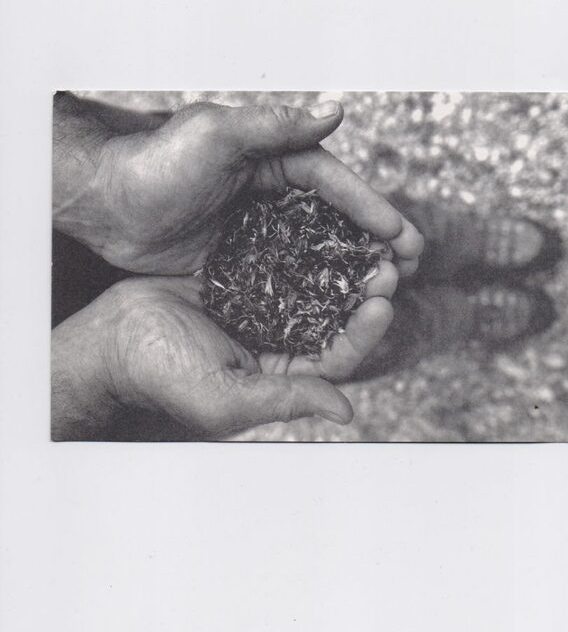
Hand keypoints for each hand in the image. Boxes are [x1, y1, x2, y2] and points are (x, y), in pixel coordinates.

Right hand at [51, 271, 396, 439]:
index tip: (383, 302)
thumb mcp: (227, 397)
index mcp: (284, 376)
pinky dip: (306, 242)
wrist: (114, 340)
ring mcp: (265, 306)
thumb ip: (286, 400)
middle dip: (364, 291)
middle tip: (388, 263)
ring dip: (343, 264)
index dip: (365, 332)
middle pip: (336, 316)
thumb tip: (345, 410)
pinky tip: (325, 221)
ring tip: (368, 238)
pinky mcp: (246, 274)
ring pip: (316, 283)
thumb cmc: (166, 377)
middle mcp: (281, 342)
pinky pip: (284, 255)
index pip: (338, 356)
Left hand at [53, 94, 423, 276]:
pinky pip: (287, 280)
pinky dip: (314, 294)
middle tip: (410, 268)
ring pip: (318, 255)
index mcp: (275, 160)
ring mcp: (259, 231)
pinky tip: (337, 314)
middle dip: (375, 245)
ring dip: (352, 274)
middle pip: (336, 222)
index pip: (335, 185)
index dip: (371, 210)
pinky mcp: (242, 262)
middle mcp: (274, 195)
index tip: (404, 236)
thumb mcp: (214, 136)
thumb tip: (337, 113)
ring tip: (386, 294)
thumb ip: (274, 126)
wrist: (105, 203)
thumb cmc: (157, 162)